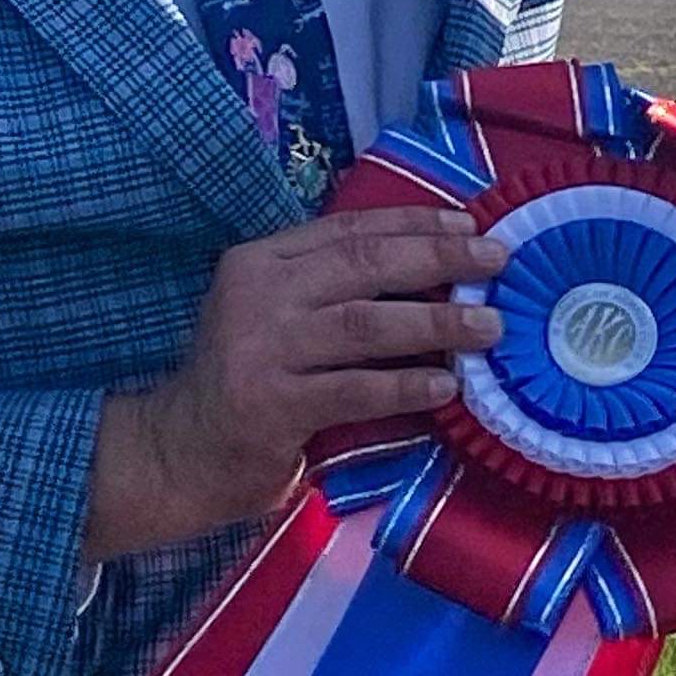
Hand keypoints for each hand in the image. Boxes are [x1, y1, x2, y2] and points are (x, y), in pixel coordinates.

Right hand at [85, 207, 507, 560]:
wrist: (178, 452)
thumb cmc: (246, 382)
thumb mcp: (276, 317)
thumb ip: (331, 290)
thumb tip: (431, 271)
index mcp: (261, 262)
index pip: (348, 230)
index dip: (414, 224)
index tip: (470, 226)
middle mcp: (258, 295)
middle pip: (363, 265)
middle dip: (437, 260)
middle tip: (496, 263)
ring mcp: (261, 350)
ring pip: (364, 324)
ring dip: (435, 323)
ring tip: (488, 327)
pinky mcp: (271, 405)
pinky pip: (353, 390)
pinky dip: (404, 385)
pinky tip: (446, 387)